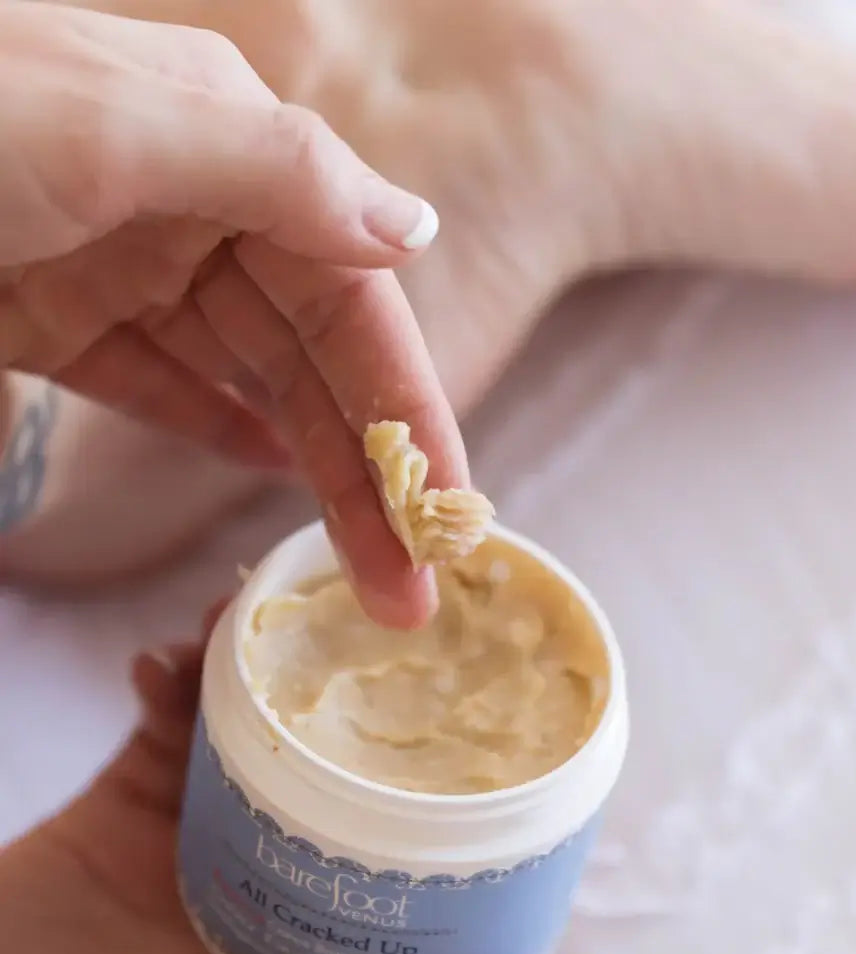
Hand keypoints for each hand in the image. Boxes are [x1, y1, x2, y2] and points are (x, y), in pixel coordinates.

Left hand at [0, 2, 464, 626]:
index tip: (451, 507)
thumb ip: (279, 173)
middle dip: (372, 474)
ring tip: (366, 564)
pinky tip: (272, 474)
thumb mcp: (116, 125)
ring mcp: (130, 266)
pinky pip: (165, 382)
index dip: (411, 408)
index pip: (358, 301)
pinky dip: (218, 427)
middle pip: (314, 360)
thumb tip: (415, 230)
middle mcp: (201, 208)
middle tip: (413, 584)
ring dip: (312, 475)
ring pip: (249, 385)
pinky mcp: (62, 317)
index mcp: (235, 154)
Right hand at [0, 603, 577, 953]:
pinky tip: (165, 659)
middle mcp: (283, 880)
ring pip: (263, 729)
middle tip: (372, 627)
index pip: (416, 851)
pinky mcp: (130, 809)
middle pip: (341, 768)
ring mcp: (209, 840)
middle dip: (357, 695)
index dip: (452, 786)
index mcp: (330, 937)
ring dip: (265, 666)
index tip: (476, 703)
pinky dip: (172, 682)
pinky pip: (166, 725)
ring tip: (261, 615)